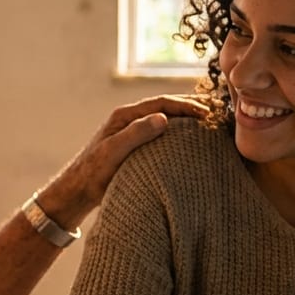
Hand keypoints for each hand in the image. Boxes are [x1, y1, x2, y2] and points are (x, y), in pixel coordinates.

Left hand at [36, 95, 209, 225]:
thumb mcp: (113, 152)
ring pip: (165, 119)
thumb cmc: (92, 173)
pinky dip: (179, 132)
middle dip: (191, 106)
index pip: (161, 103)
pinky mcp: (135, 146)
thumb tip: (163, 118)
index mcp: (124, 116)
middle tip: (217, 109)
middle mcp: (129, 120)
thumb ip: (136, 134)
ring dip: (187, 118)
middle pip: (166, 107)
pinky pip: (162, 134)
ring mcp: (132, 132)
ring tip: (210, 121)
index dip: (186, 105)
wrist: (76, 192)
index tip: (207, 112)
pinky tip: (192, 140)